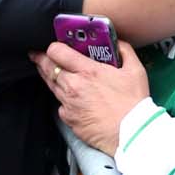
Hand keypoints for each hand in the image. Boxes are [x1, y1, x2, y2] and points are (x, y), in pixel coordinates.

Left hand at [31, 40, 149, 156]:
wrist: (131, 133)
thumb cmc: (133, 104)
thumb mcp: (135, 70)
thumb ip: (124, 50)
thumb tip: (117, 42)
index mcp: (88, 71)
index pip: (57, 52)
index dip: (53, 47)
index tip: (54, 46)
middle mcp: (74, 86)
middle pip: (48, 68)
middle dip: (42, 59)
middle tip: (39, 55)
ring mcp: (69, 103)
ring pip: (51, 85)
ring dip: (49, 77)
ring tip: (50, 72)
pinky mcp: (68, 118)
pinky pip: (60, 104)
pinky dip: (63, 99)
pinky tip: (70, 97)